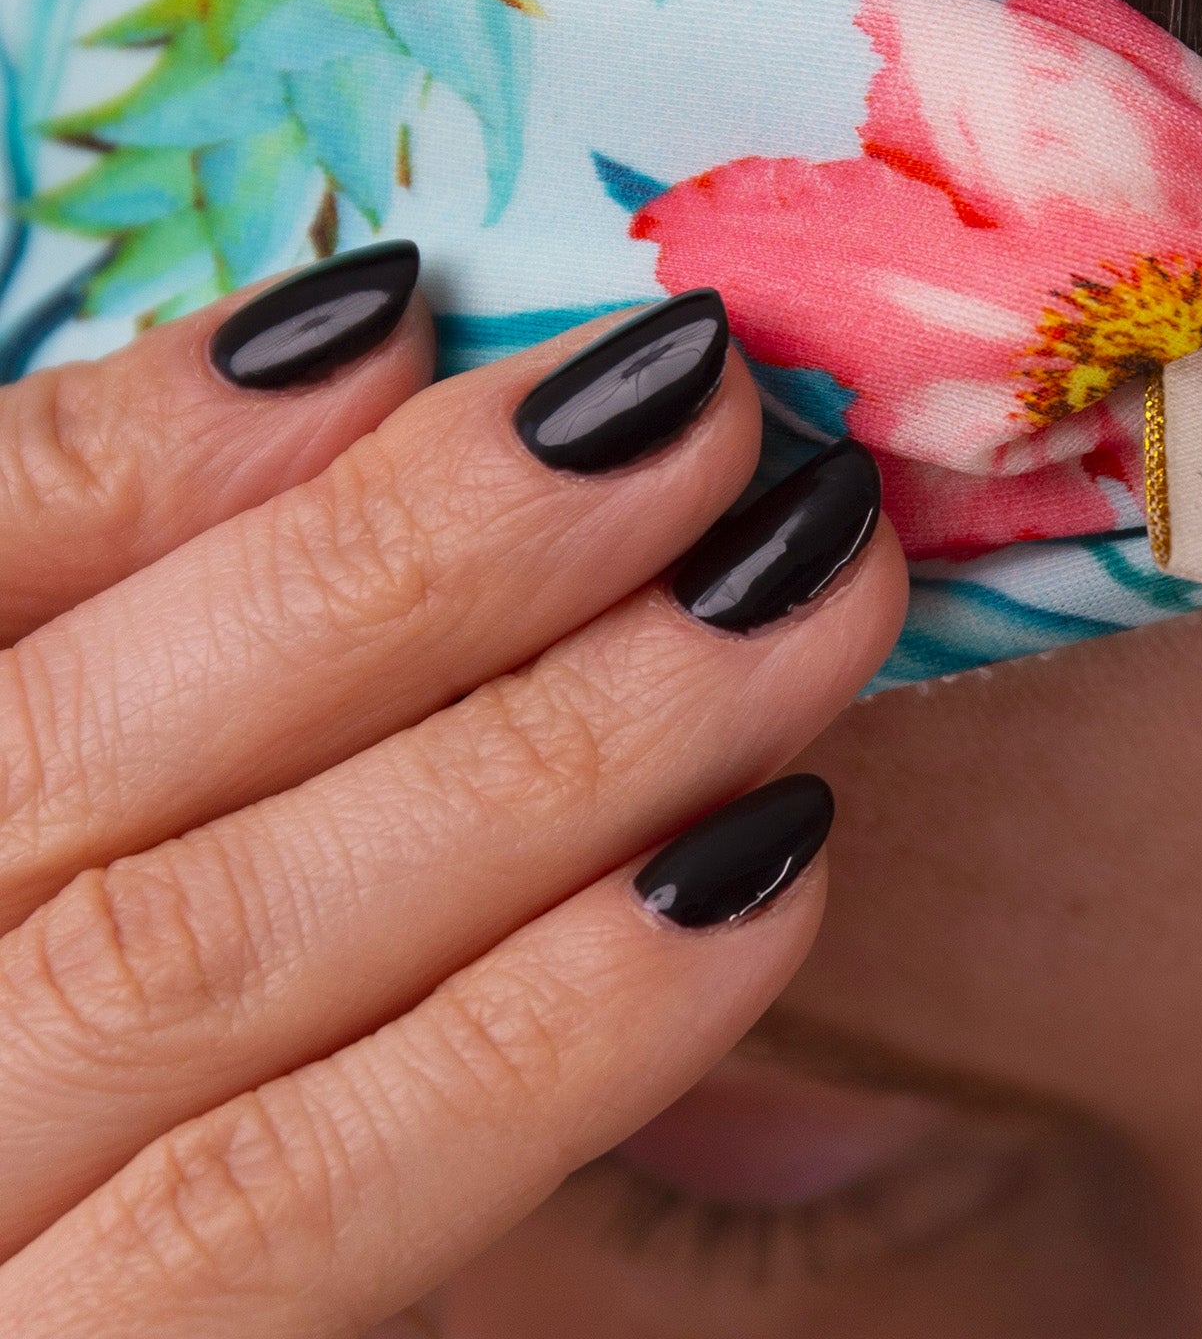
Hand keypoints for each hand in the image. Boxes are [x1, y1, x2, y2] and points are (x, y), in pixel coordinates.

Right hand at [0, 248, 903, 1336]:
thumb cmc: (107, 1043)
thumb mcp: (85, 810)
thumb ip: (154, 653)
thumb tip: (357, 358)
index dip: (140, 443)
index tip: (398, 300)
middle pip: (76, 760)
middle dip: (420, 556)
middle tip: (703, 398)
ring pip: (195, 957)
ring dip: (546, 746)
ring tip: (805, 585)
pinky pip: (286, 1220)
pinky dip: (539, 1034)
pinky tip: (768, 867)